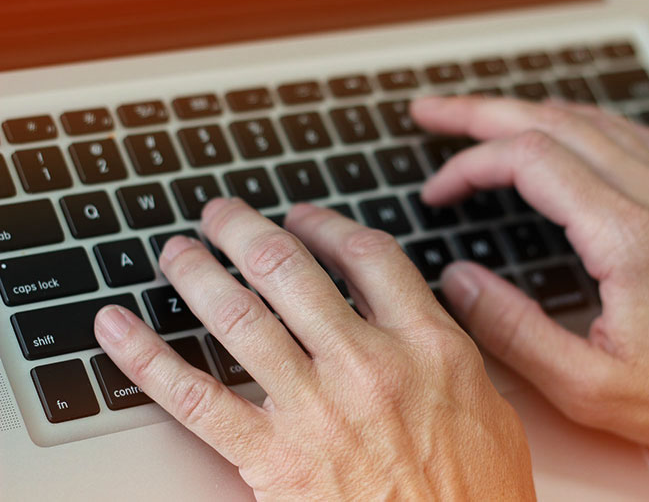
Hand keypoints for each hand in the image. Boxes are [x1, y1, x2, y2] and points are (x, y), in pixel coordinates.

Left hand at [94, 199, 534, 499]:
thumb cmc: (475, 495)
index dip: (325, 224)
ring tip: (175, 251)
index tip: (302, 217)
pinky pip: (194, 397)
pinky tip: (117, 328)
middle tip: (222, 215)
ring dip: (196, 274)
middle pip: (289, 270)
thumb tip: (431, 303)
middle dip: (245, 231)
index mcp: (426, 345)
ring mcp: (315, 408)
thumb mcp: (490, 408)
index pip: (365, 256)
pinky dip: (146, 358)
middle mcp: (366, 364)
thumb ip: (453, 347)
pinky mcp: (272, 458)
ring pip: (238, 317)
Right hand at [412, 96, 648, 497]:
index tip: (437, 192)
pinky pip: (625, 135)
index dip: (470, 166)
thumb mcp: (586, 385)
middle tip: (430, 113)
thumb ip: (512, 330)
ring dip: (524, 111)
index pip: (531, 161)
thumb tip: (458, 281)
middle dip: (479, 114)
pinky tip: (557, 127)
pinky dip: (576, 121)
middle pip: (552, 122)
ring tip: (478, 115)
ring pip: (588, 120)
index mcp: (628, 238)